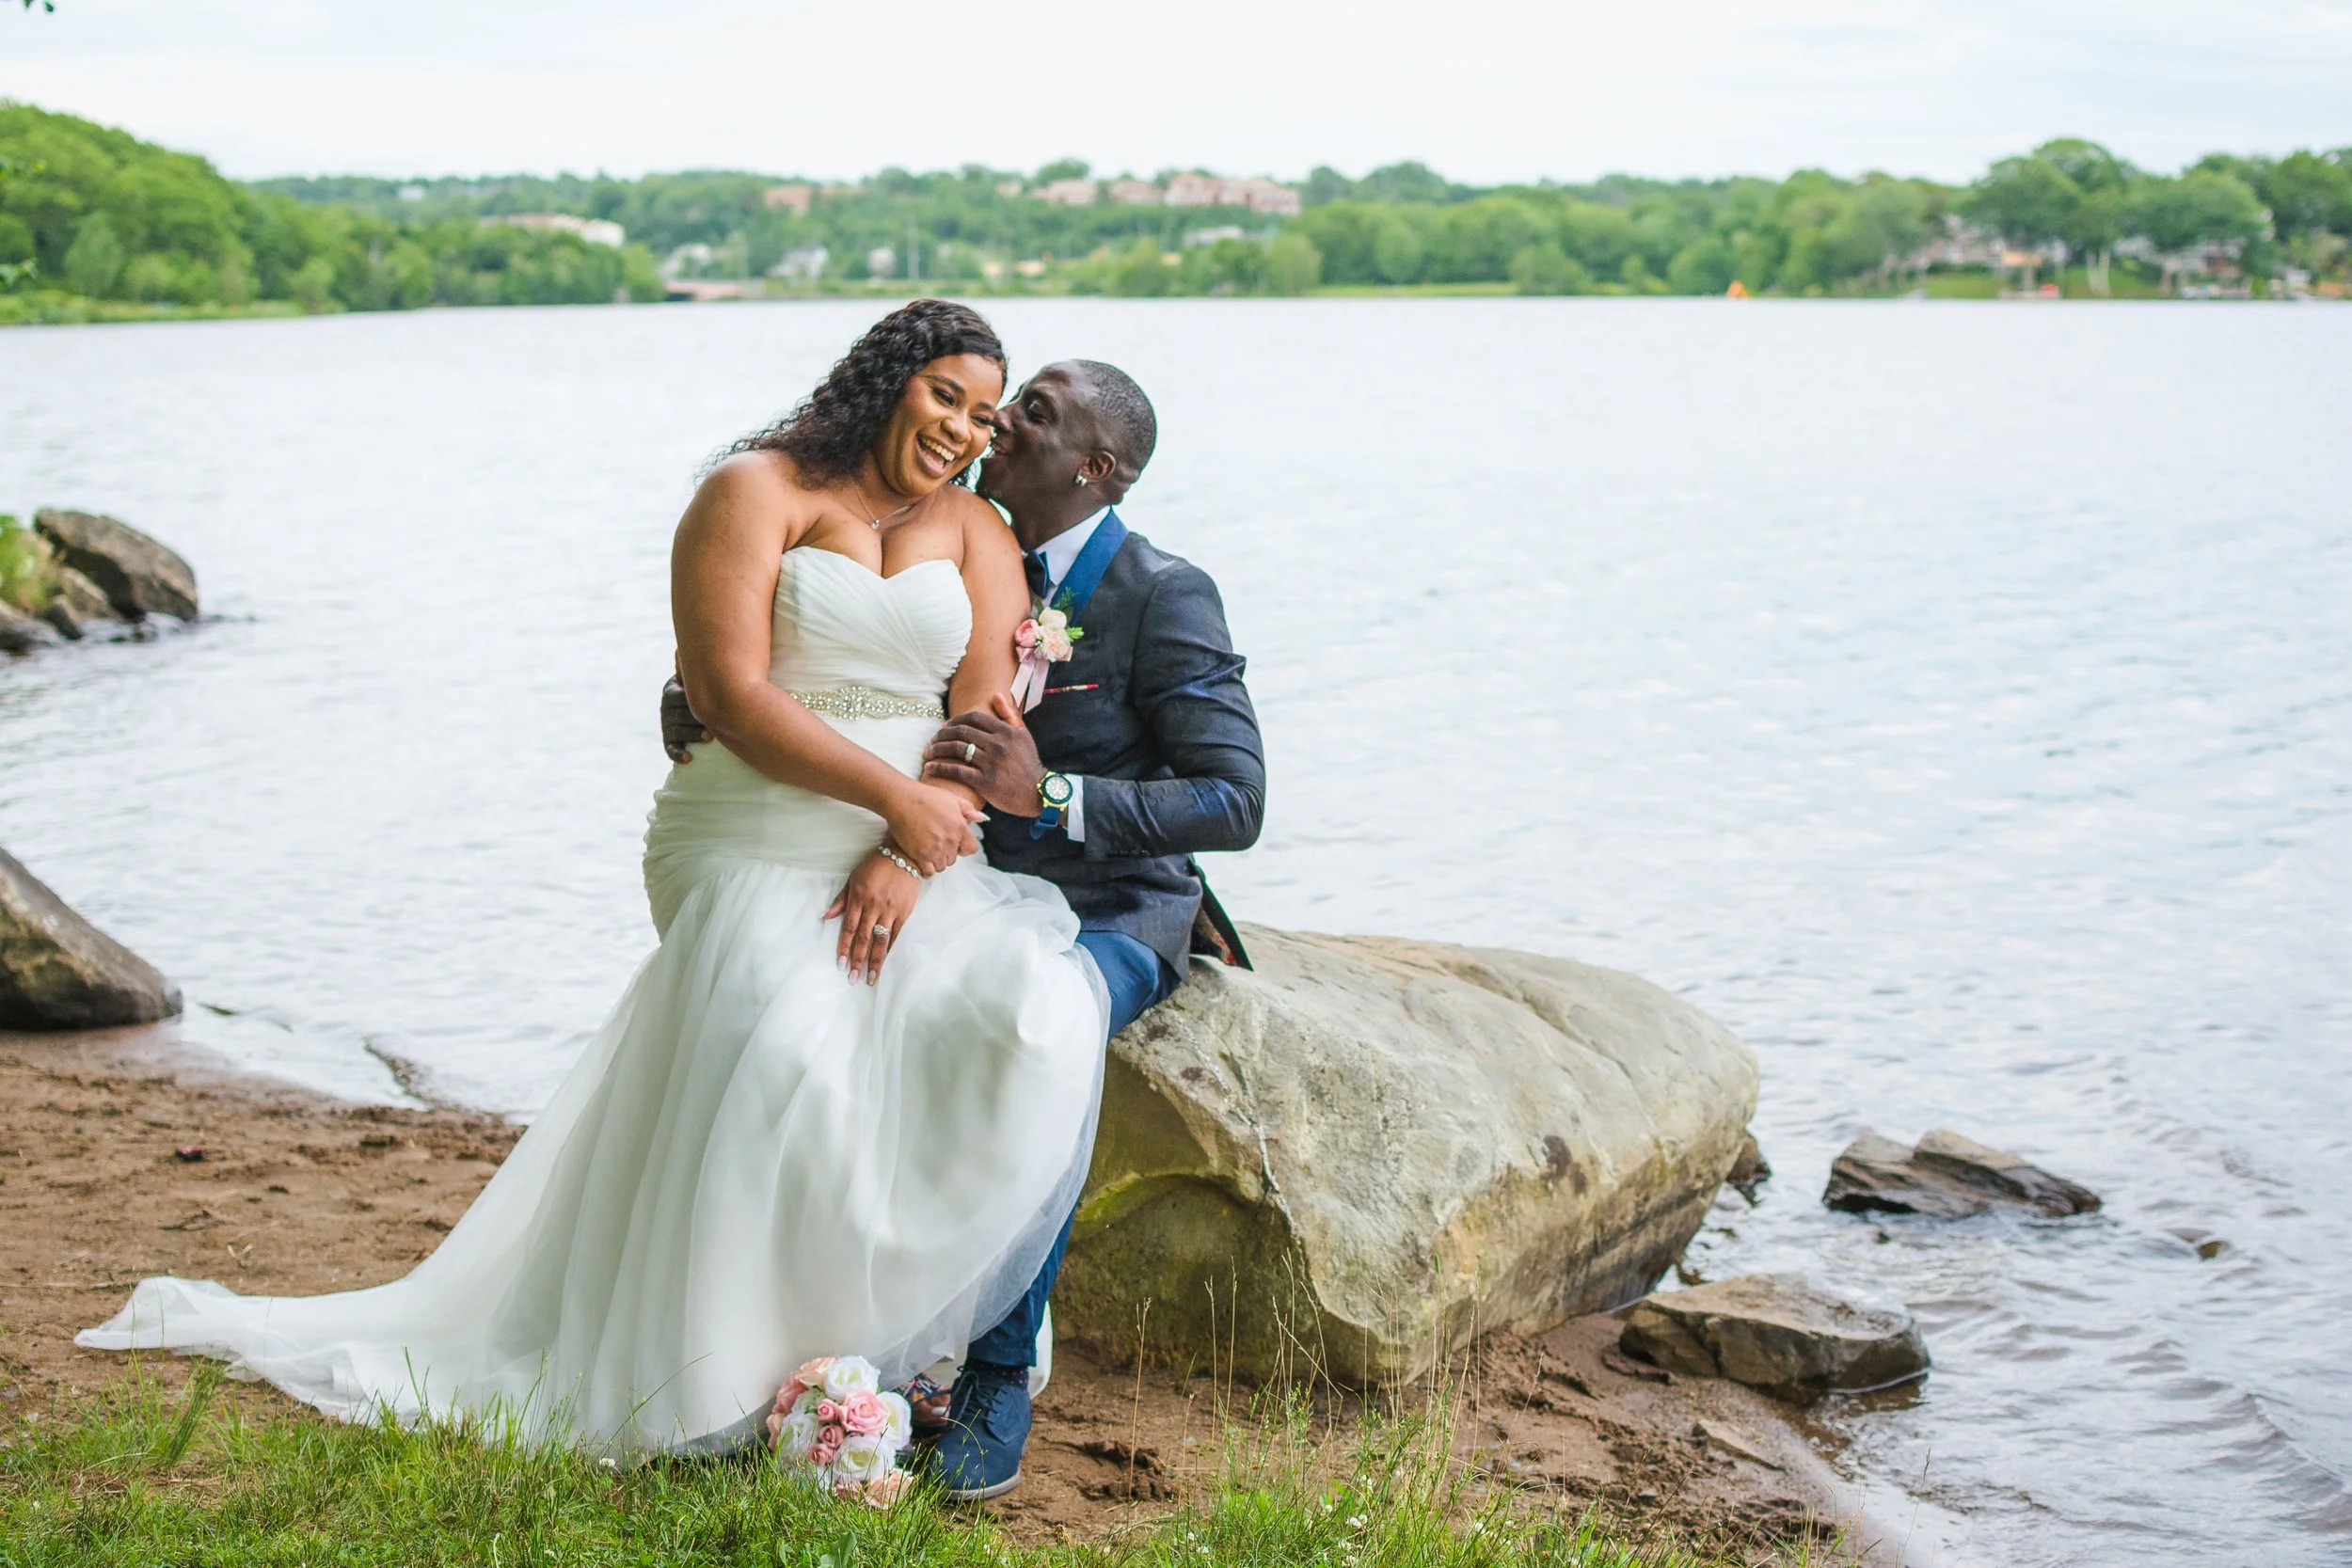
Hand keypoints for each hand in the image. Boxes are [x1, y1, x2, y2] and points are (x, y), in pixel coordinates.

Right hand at [661, 674, 710, 763]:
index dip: (692, 702)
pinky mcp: (669, 740)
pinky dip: (677, 754)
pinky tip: (688, 758)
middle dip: (695, 719)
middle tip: (714, 722)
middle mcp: (666, 706)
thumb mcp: (700, 676)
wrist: (704, 706)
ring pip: (675, 731)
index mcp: (672, 689)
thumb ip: (702, 666)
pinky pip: (670, 748)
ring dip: (691, 734)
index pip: (678, 697)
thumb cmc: (708, 687)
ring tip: (709, 737)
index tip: (709, 705)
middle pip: (677, 714)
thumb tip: (699, 649)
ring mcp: (667, 724)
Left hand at [826, 850, 921, 984]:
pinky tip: (886, 960)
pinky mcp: (904, 912)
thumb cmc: (875, 866)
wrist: (903, 856)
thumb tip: (826, 917)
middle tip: (853, 978)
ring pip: (880, 940)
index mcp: (858, 899)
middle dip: (858, 960)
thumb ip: (841, 900)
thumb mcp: (854, 879)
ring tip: (871, 977)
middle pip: (863, 938)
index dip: (844, 947)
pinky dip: (890, 948)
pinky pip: (896, 934)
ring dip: (875, 960)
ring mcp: (890, 910)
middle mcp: (873, 907)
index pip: (849, 928)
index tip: (841, 964)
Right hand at [881, 781, 983, 872]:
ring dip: (937, 861)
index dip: (964, 847)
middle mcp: (950, 841)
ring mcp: (935, 850)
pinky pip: (928, 872)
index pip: (971, 848)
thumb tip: (982, 818)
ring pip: (942, 866)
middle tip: (937, 844)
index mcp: (960, 827)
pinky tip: (923, 861)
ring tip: (929, 851)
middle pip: (954, 858)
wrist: (901, 800)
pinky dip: (927, 869)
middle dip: (948, 853)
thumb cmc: (926, 797)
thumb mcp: (952, 798)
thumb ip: (969, 810)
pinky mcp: (920, 855)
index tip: (956, 843)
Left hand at [921, 693, 1047, 815]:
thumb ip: (1009, 715)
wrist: (1039, 792)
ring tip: (928, 752)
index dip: (955, 720)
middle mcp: (998, 744)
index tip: (945, 727)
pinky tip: (929, 768)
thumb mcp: (1023, 736)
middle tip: (932, 740)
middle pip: (961, 732)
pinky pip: (957, 771)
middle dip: (941, 735)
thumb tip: (996, 695)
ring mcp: (991, 763)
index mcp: (1006, 731)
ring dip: (937, 749)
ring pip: (956, 749)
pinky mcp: (985, 782)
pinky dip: (940, 768)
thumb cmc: (1029, 764)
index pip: (973, 718)